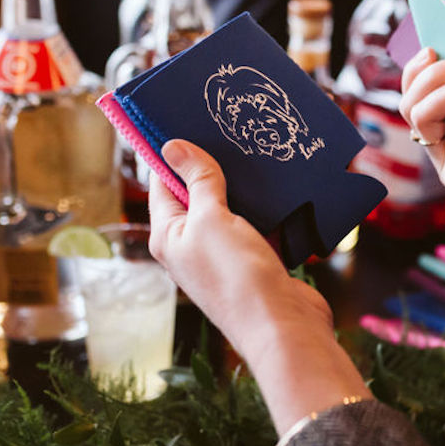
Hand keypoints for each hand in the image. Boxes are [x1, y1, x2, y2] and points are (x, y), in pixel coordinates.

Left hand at [148, 140, 369, 431]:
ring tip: (258, 150)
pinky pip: (258, 223)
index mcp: (169, 235)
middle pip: (197, 194)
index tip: (186, 120)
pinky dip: (267, 205)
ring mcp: (225, 254)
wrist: (282, 326)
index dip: (171, 153)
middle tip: (229, 128)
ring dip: (244, 184)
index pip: (161, 184)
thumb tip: (172, 146)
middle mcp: (192, 245)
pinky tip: (282, 184)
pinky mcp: (256, 260)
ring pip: (231, 207)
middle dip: (212, 165)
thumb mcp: (211, 219)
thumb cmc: (237, 274)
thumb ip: (197, 181)